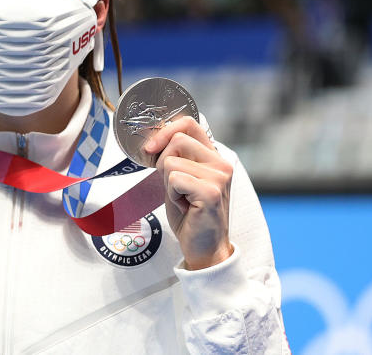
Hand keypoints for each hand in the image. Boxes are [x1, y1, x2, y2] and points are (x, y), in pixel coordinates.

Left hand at [143, 116, 233, 269]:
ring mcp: (219, 176)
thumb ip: (173, 157)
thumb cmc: (189, 214)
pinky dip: (172, 194)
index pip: (189, 123)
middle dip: (164, 163)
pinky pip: (174, 179)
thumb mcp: (180, 178)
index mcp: (214, 156)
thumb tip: (152, 140)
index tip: (151, 148)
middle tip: (175, 186)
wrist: (204, 247)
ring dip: (168, 183)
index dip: (164, 131)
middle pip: (176, 140)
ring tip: (183, 199)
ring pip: (171, 161)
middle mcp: (221, 163)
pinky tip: (185, 206)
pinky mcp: (212, 191)